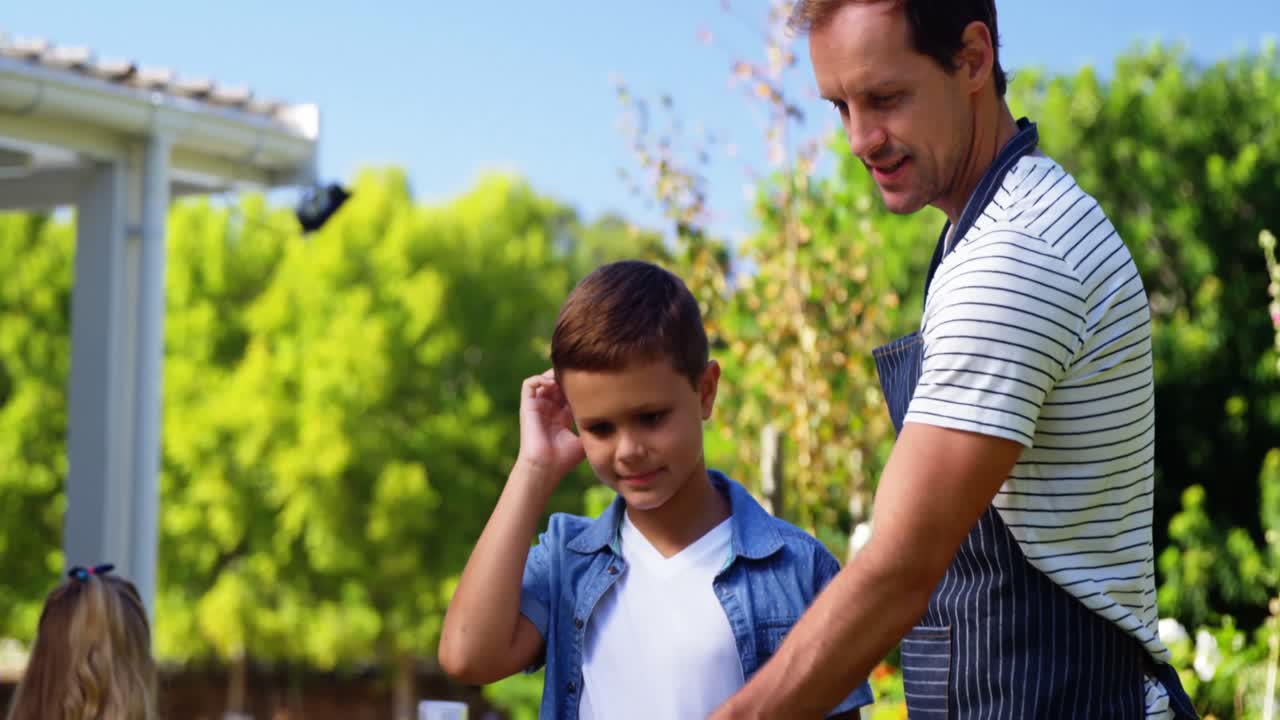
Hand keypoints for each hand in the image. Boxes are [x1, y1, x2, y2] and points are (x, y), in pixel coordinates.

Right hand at [515, 370, 585, 485]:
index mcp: (562, 417)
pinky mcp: (527, 406)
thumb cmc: (565, 459)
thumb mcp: (586, 439)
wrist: (545, 467)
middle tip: (580, 376)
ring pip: (544, 380)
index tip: (592, 381)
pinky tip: (553, 384)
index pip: (570, 393)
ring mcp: (538, 407)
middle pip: (558, 384)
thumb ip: (595, 425)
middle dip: (568, 378)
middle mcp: (549, 410)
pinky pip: (529, 383)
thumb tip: (613, 417)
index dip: (579, 386)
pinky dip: (540, 378)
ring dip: (554, 376)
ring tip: (566, 380)